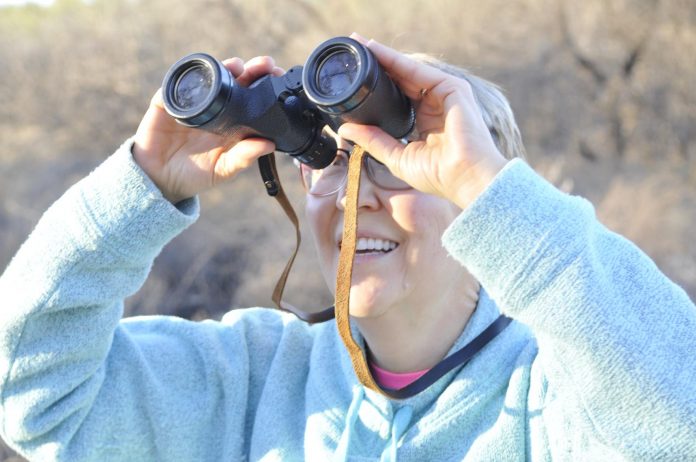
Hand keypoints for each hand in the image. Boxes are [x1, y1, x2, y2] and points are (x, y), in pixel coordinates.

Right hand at [132, 56, 283, 202]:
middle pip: (236, 80)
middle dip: (251, 69)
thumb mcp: (223, 169)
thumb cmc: (196, 175)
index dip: (265, 85)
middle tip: (265, 65)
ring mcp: (192, 103)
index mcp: (233, 121)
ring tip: (236, 66)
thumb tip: (269, 144)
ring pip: (209, 77)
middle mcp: (216, 107)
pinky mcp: (167, 103)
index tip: (278, 78)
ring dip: (223, 67)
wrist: (161, 181)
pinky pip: (175, 87)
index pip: (252, 98)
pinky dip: (186, 81)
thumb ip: (243, 157)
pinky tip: (199, 77)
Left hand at [337, 34, 508, 208]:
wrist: (464, 178)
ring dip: (386, 57)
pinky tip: (380, 54)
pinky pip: (420, 71)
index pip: (398, 96)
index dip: (378, 84)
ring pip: (410, 71)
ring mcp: (445, 95)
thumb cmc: (438, 175)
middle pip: (403, 79)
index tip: (355, 74)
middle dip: (379, 64)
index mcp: (425, 121)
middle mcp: (435, 104)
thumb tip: (345, 130)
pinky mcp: (453, 88)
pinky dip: (399, 61)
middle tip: (354, 48)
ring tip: (362, 45)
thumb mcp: (396, 156)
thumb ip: (373, 140)